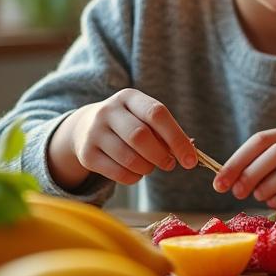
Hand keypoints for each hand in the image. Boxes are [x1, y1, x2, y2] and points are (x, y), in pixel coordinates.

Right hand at [52, 88, 196, 187]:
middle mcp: (108, 111)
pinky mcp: (86, 154)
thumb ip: (167, 133)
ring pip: (129, 158)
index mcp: (129, 97)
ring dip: (147, 168)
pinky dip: (134, 178)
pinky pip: (117, 173)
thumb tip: (191, 153)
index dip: (177, 138)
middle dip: (161, 155)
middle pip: (140, 136)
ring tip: (151, 166)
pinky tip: (136, 173)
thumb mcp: (145, 119)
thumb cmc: (129, 124)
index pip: (157, 114)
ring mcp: (94, 132)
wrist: (84, 128)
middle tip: (170, 164)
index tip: (191, 160)